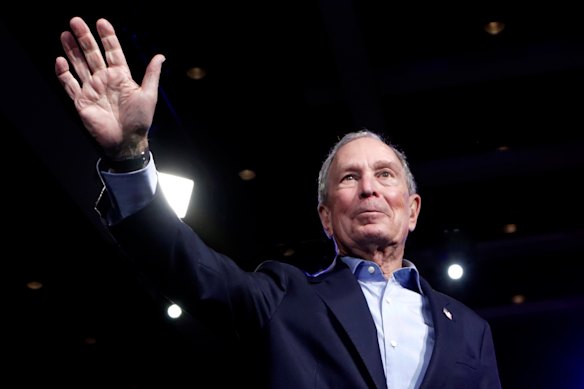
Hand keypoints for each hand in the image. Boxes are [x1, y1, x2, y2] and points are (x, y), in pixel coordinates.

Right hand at [55, 17, 164, 158]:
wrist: (126, 141)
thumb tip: (160, 56)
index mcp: (121, 76)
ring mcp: (92, 89)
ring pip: (79, 65)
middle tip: (76, 21)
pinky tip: (61, 61)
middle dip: (85, 38)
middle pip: (92, 54)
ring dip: (72, 50)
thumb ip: (152, 74)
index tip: (101, 22)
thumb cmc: (140, 120)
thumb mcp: (149, 95)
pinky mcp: (81, 101)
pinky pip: (70, 85)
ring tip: (65, 34)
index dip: (108, 37)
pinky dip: (64, 74)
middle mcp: (105, 80)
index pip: (113, 52)